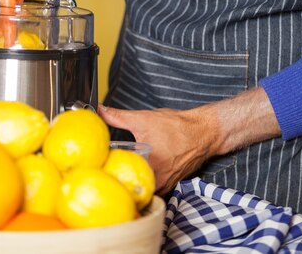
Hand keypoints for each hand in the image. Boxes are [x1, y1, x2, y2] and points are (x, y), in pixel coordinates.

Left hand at [98, 104, 218, 194]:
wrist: (203, 132)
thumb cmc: (177, 127)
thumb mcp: (143, 119)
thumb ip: (117, 116)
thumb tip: (99, 110)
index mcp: (148, 167)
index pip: (120, 177)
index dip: (107, 172)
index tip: (99, 163)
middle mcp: (157, 181)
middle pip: (130, 187)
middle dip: (118, 178)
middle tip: (106, 168)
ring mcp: (165, 186)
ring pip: (142, 189)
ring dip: (133, 181)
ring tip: (121, 170)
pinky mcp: (170, 185)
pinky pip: (154, 187)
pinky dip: (146, 180)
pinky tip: (139, 170)